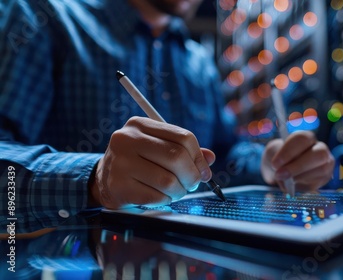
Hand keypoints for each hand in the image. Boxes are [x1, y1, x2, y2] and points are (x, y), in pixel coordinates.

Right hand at [89, 116, 214, 208]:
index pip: (184, 137)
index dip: (199, 157)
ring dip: (179, 191)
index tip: (203, 171)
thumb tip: (210, 158)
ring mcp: (120, 163)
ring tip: (175, 191)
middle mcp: (127, 139)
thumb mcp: (158, 148)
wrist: (103, 180)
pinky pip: (156, 197)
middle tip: (192, 184)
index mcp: (140, 125)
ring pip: (168, 180)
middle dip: (192, 175)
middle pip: (177, 157)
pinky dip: (165, 200)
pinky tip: (160, 197)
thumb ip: (185, 150)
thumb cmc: (138, 162)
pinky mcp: (118, 186)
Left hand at [261, 131, 333, 191]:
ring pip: (321, 170)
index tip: (275, 164)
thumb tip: (285, 175)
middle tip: (280, 175)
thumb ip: (278, 161)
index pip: (302, 139)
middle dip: (298, 166)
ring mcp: (326, 164)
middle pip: (319, 154)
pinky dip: (302, 185)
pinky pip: (317, 183)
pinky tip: (293, 183)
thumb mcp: (274, 154)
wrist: (283, 169)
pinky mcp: (324, 178)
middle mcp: (320, 148)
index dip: (289, 151)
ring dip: (299, 177)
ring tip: (285, 180)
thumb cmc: (279, 157)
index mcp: (307, 138)